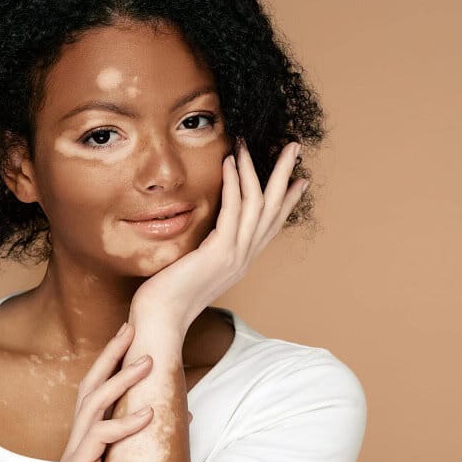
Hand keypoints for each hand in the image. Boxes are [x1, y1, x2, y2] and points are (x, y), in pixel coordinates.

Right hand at [54, 322, 156, 461]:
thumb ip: (146, 438)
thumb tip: (182, 415)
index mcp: (88, 433)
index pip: (96, 387)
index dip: (111, 359)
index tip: (128, 333)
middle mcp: (76, 438)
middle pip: (89, 385)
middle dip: (110, 355)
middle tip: (131, 329)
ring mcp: (73, 453)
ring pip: (93, 405)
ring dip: (121, 381)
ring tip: (148, 364)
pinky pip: (99, 438)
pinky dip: (124, 423)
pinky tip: (148, 414)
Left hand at [130, 138, 306, 331]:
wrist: (161, 318)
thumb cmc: (169, 294)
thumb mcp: (195, 267)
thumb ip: (206, 249)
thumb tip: (203, 235)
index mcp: (241, 261)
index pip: (271, 226)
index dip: (287, 201)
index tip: (300, 180)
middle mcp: (244, 258)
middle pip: (274, 209)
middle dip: (285, 175)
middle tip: (294, 147)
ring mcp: (236, 255)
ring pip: (259, 204)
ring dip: (257, 169)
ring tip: (251, 142)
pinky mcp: (220, 252)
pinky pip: (234, 209)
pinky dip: (234, 182)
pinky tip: (231, 161)